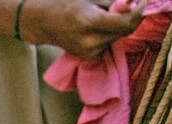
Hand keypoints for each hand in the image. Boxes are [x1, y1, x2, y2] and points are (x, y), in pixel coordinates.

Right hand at [21, 0, 144, 59]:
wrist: (43, 23)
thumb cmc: (66, 5)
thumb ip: (113, 4)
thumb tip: (131, 7)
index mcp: (90, 22)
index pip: (125, 24)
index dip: (138, 13)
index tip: (141, 2)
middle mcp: (90, 41)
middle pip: (123, 31)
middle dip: (127, 18)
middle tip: (121, 7)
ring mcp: (88, 51)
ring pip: (117, 38)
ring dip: (117, 27)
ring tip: (102, 18)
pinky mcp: (88, 57)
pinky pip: (108, 44)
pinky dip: (108, 35)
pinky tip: (95, 30)